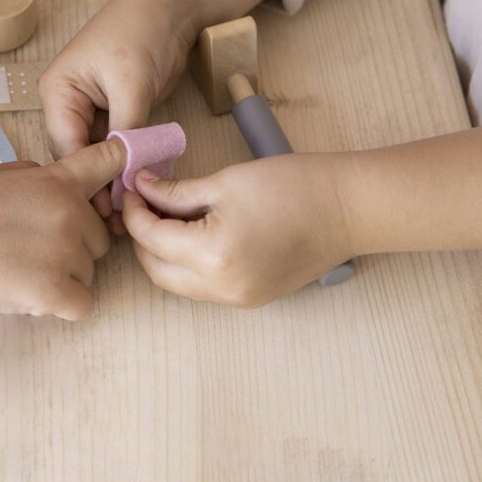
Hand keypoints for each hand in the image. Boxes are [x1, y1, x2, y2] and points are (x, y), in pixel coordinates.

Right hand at [0, 139, 127, 319]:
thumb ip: (38, 177)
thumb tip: (60, 185)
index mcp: (56, 181)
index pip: (109, 161)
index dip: (122, 163)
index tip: (128, 169)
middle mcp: (70, 213)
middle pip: (100, 236)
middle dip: (75, 244)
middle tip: (30, 247)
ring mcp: (65, 252)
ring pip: (89, 271)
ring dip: (65, 275)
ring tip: (20, 269)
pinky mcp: (55, 291)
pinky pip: (82, 303)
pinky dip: (62, 304)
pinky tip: (33, 293)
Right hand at [40, 0, 195, 230]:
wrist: (171, 5)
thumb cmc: (140, 30)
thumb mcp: (131, 83)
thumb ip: (125, 131)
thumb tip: (124, 176)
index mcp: (58, 91)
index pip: (66, 144)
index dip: (85, 178)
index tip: (104, 209)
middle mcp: (68, 102)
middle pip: (77, 154)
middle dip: (96, 184)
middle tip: (116, 220)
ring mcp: (91, 109)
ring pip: (97, 154)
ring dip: (112, 178)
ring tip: (126, 211)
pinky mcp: (115, 112)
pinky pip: (116, 146)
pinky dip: (126, 164)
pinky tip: (136, 187)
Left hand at [121, 153, 354, 306]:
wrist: (348, 208)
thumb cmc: (293, 186)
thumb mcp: (224, 182)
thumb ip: (175, 192)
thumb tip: (142, 188)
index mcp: (212, 256)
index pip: (152, 238)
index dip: (135, 212)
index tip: (132, 188)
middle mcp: (222, 288)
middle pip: (156, 270)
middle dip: (142, 237)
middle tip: (142, 203)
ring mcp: (238, 299)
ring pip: (177, 283)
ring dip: (162, 254)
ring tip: (164, 216)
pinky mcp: (250, 299)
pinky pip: (202, 287)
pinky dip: (187, 264)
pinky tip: (189, 234)